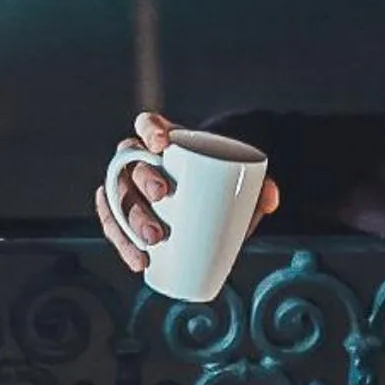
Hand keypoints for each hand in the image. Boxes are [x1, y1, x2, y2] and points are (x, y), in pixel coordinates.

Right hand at [92, 109, 280, 273]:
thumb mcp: (241, 180)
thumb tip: (271, 200)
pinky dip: (123, 243)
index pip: (147, 124)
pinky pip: (113, 226)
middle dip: (142, 184)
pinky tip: (138, 260)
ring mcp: (129, 189)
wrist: (213, 204)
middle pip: (130, 165)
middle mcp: (140, 161)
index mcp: (166, 141)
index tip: (162, 144)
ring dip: (127, 223)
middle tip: (163, 198)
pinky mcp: (125, 217)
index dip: (149, 130)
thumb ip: (259, 186)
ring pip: (116, 200)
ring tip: (150, 246)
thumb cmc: (223, 185)